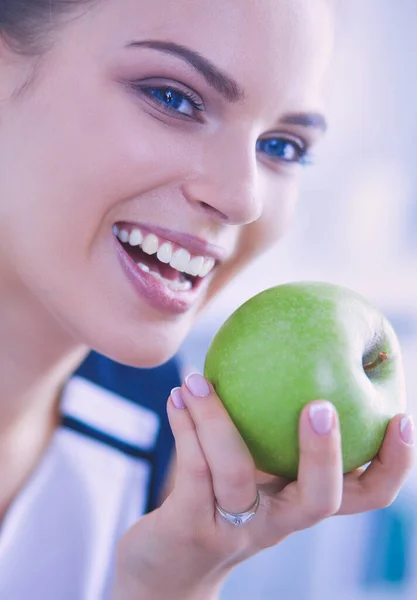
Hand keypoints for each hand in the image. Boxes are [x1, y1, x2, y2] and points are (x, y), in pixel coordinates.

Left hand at [113, 373, 413, 599]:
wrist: (167, 569)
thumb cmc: (217, 502)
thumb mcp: (251, 468)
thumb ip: (267, 428)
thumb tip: (289, 351)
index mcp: (300, 502)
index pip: (365, 494)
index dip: (393, 463)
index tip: (403, 418)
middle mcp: (276, 521)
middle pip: (319, 500)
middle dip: (325, 453)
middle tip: (320, 405)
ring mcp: (234, 529)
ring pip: (236, 474)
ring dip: (216, 419)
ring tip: (197, 378)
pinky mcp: (191, 528)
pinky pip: (193, 470)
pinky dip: (186, 426)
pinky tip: (177, 395)